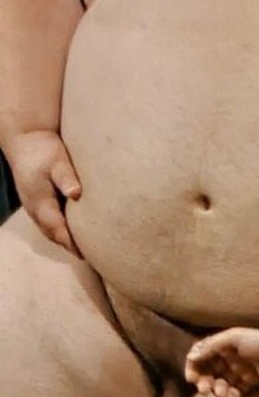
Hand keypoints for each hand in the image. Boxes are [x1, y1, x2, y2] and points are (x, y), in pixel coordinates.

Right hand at [5, 128, 81, 251]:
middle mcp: (35, 209)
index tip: (91, 254)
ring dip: (66, 242)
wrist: (26, 138)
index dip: (73, 243)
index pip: (58, 230)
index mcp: (40, 203)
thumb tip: (76, 193)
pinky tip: (77, 234)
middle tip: (94, 258)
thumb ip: (66, 177)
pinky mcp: (38, 202)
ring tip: (88, 252)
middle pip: (54, 236)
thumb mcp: (56, 160)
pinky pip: (50, 224)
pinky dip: (62, 232)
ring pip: (51, 231)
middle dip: (72, 248)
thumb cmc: (43, 148)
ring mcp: (34, 207)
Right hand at [185, 327, 258, 396]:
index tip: (192, 379)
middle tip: (206, 390)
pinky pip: (234, 392)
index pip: (201, 354)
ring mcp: (240, 370)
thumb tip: (191, 356)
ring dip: (218, 390)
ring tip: (224, 394)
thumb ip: (213, 346)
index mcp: (225, 343)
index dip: (194, 366)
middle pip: (208, 371)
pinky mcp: (250, 383)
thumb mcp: (237, 339)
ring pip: (220, 383)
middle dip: (204, 381)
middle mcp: (230, 357)